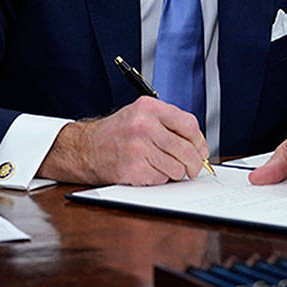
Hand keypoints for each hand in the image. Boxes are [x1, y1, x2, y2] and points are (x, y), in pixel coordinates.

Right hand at [37, 96, 209, 185]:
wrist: (85, 148)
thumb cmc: (116, 134)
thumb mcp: (140, 115)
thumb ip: (168, 124)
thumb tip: (198, 145)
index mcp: (149, 108)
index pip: (189, 124)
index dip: (200, 141)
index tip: (201, 150)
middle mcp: (144, 125)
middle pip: (187, 149)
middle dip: (194, 164)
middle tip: (193, 168)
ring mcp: (139, 147)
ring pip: (178, 167)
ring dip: (176, 172)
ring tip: (163, 167)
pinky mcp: (135, 167)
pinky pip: (162, 178)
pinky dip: (159, 178)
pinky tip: (147, 170)